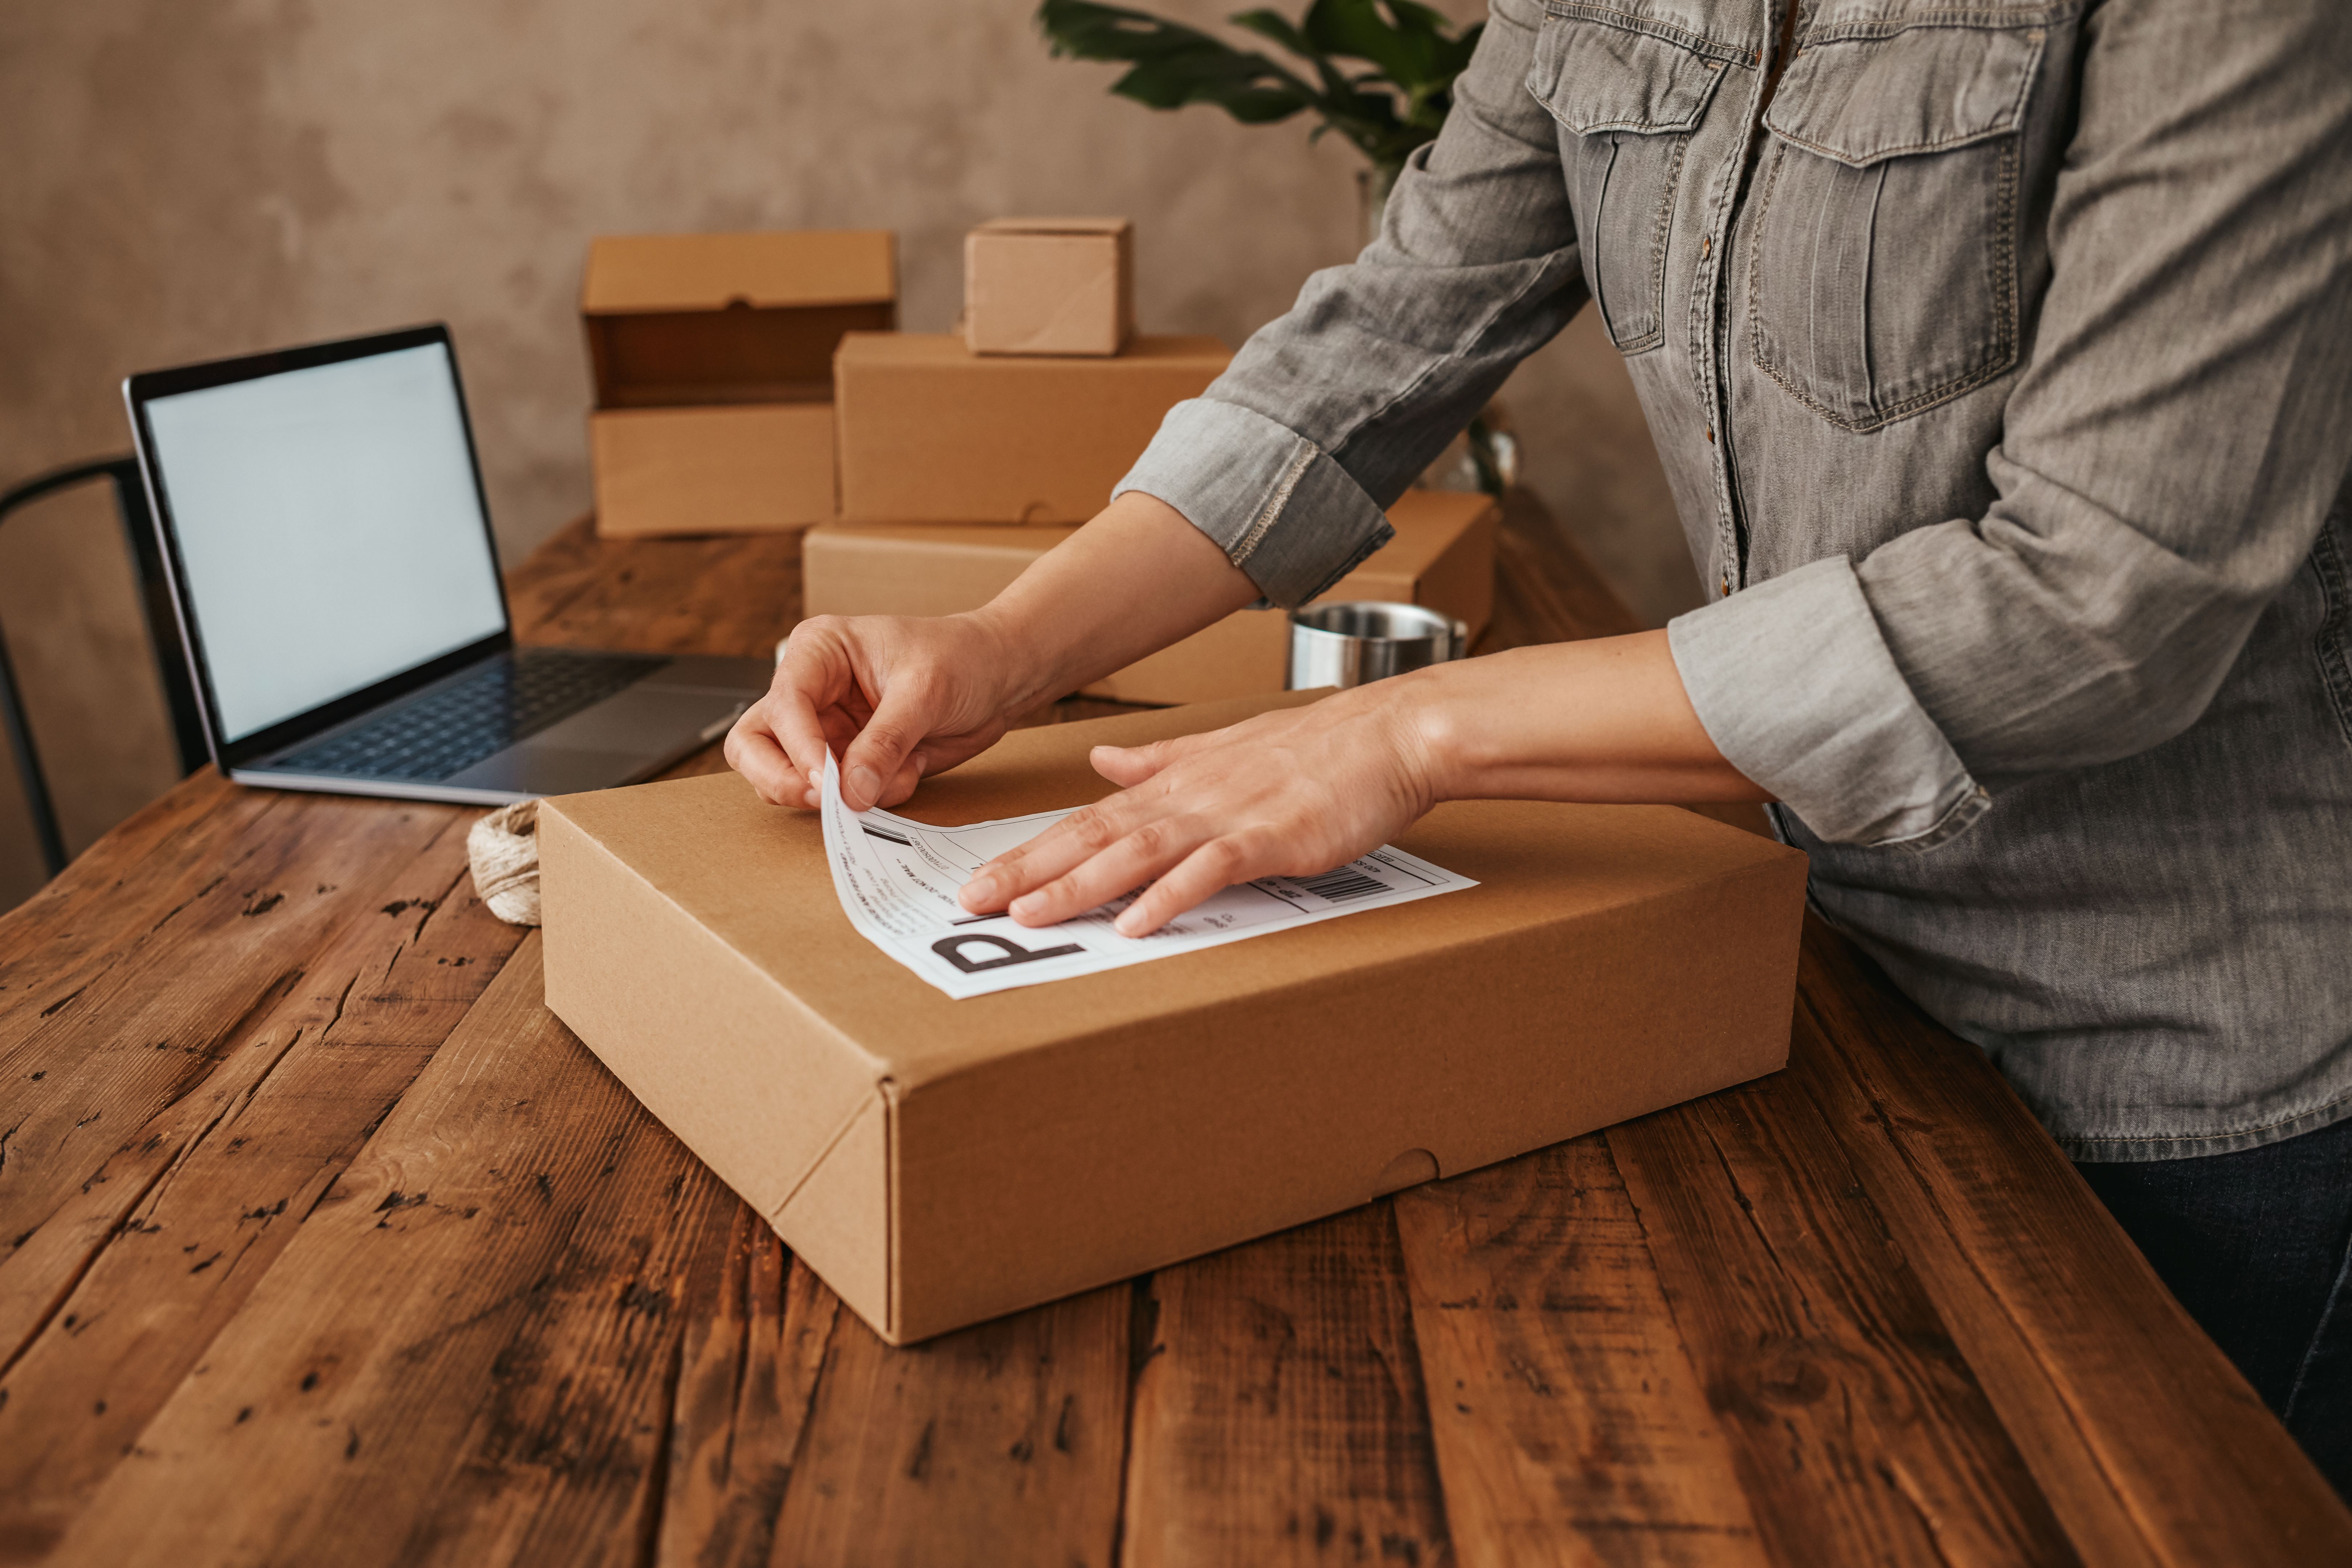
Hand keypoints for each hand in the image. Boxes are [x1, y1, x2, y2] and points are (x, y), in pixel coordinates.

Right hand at [725, 612, 1016, 811]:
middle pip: (754, 745)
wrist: (1000, 677)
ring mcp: (824, 730)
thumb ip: (886, 742)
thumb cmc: (963, 658)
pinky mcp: (847, 761)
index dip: (800, 749)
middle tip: (826, 801)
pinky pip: (836, 797)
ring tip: (886, 781)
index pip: (783, 705)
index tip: (829, 782)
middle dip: (782, 779)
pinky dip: (869, 799)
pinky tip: (909, 772)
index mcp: (819, 652)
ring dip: (831, 796)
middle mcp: (810, 692)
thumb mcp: (926, 691)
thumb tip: (851, 792)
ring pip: (784, 778)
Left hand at [957, 683, 1443, 936]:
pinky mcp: (1273, 837)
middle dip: (1029, 870)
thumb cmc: (1317, 750)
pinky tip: (1137, 922)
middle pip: (1094, 836)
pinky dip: (1172, 895)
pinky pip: (1212, 868)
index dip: (1028, 850)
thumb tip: (1102, 763)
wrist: (1390, 733)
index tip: (976, 879)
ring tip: (1029, 914)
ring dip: (1081, 885)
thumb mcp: (1224, 749)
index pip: (1086, 820)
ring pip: (1138, 851)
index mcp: (1175, 784)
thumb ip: (1159, 761)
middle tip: (971, 903)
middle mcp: (1190, 798)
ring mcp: (1230, 816)